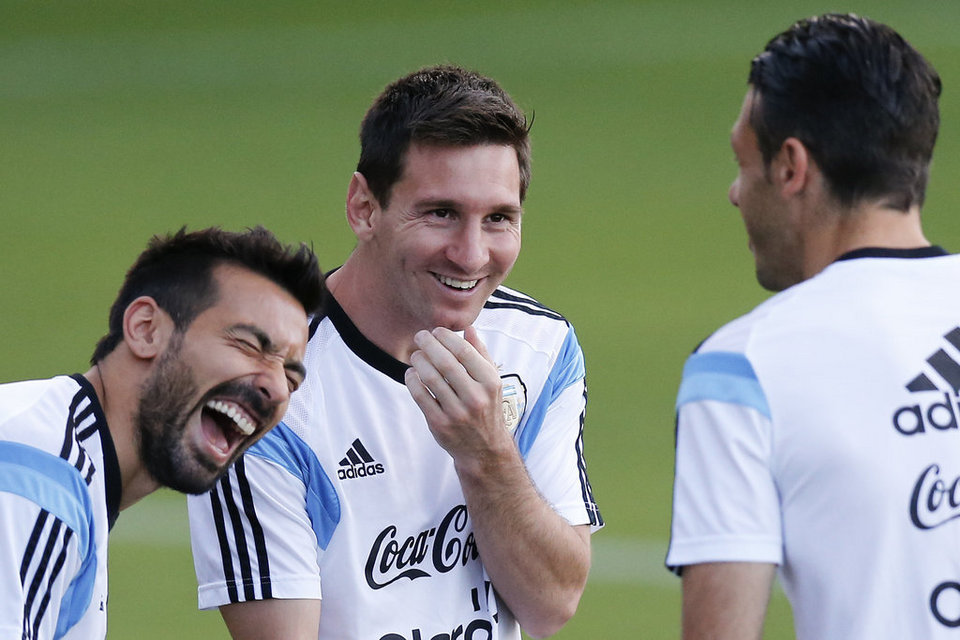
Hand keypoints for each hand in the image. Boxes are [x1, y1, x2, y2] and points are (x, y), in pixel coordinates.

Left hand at [404, 326, 509, 459]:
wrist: (484, 449)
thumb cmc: (486, 407)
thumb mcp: (492, 381)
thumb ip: (481, 354)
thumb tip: (468, 328)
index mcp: (490, 382)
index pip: (464, 351)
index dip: (446, 337)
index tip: (436, 331)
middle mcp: (475, 397)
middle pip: (445, 362)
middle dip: (428, 344)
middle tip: (420, 336)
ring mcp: (457, 413)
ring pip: (430, 378)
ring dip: (418, 360)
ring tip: (416, 354)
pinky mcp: (440, 424)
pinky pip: (420, 396)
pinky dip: (412, 380)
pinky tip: (411, 373)